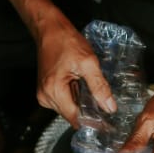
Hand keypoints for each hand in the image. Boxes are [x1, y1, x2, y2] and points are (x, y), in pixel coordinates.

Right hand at [32, 10, 115, 126]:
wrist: (50, 29)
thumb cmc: (66, 41)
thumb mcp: (88, 62)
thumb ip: (99, 86)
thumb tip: (110, 107)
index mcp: (54, 91)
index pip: (75, 118)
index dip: (92, 121)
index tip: (107, 123)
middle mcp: (45, 96)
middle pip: (71, 115)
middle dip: (87, 112)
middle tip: (104, 103)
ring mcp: (44, 94)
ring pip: (68, 109)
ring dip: (81, 104)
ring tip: (91, 91)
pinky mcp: (46, 90)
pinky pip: (64, 101)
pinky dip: (74, 98)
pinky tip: (81, 87)